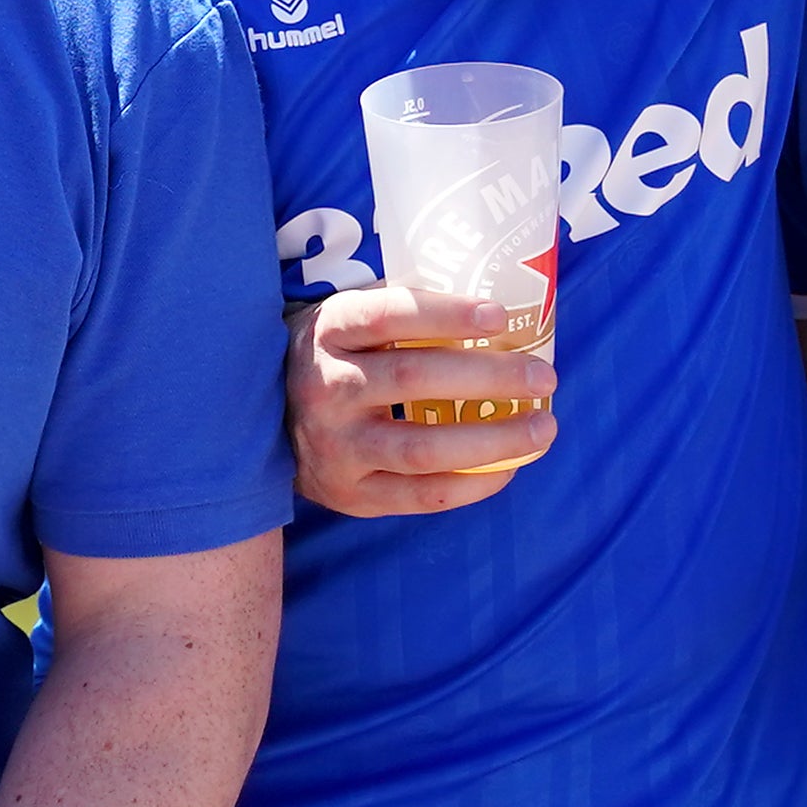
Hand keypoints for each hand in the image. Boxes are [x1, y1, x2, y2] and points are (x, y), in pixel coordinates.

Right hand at [291, 287, 556, 514]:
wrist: (262, 422)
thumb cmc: (332, 358)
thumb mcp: (345, 319)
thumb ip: (400, 312)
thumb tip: (496, 311)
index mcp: (328, 331)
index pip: (389, 314)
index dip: (447, 315)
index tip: (501, 315)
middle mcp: (325, 388)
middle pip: (414, 379)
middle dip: (489, 378)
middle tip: (544, 376)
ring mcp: (334, 446)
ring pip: (422, 447)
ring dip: (492, 440)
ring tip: (542, 428)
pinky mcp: (349, 494)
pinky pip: (421, 496)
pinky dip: (473, 484)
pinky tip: (510, 467)